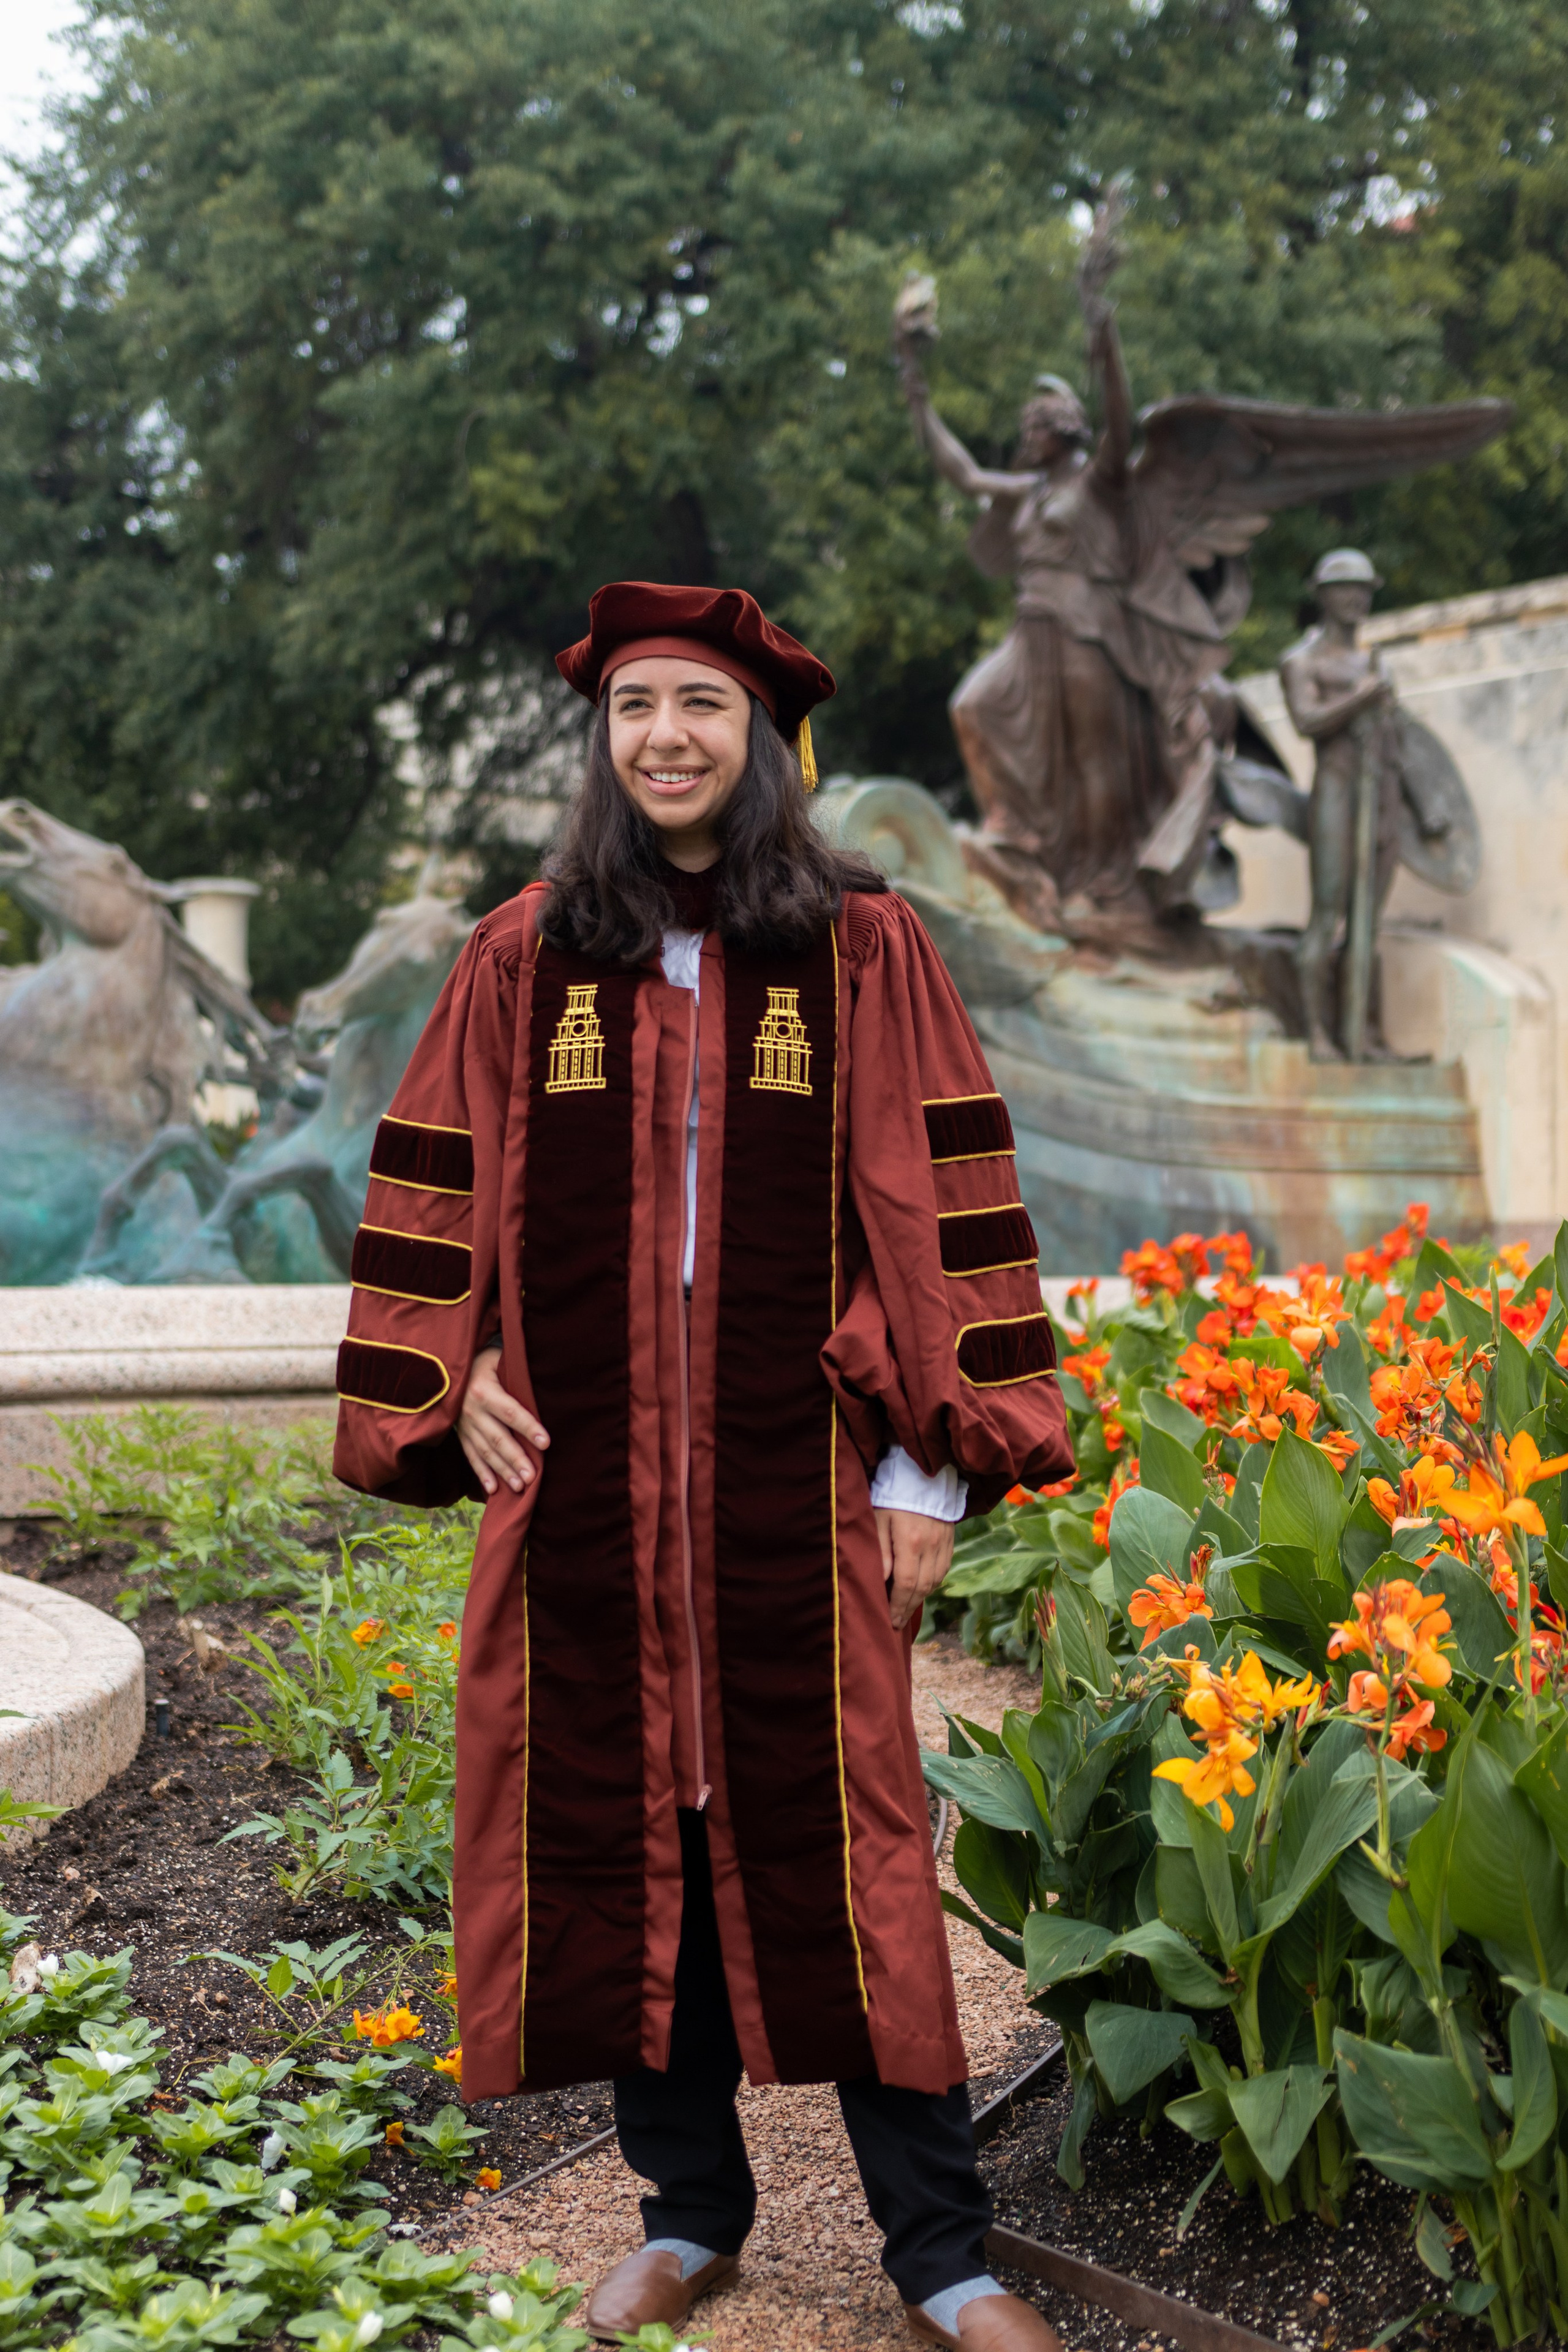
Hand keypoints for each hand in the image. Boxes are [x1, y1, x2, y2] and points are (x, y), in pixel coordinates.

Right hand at [457, 1345, 548, 1497]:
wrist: (446, 1369)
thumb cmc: (482, 1362)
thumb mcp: (497, 1360)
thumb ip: (515, 1374)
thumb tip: (544, 1385)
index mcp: (484, 1391)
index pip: (510, 1412)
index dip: (528, 1428)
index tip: (546, 1443)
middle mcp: (472, 1411)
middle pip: (498, 1438)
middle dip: (516, 1459)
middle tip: (532, 1477)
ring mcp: (464, 1425)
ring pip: (486, 1451)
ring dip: (502, 1471)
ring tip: (520, 1486)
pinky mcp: (460, 1434)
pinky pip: (471, 1456)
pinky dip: (482, 1473)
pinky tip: (493, 1489)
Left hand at [875, 1508, 955, 1632]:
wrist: (921, 1474)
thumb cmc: (892, 1496)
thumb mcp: (878, 1520)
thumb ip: (880, 1552)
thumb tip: (881, 1581)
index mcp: (911, 1541)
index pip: (906, 1584)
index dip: (898, 1605)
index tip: (889, 1620)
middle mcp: (931, 1546)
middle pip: (922, 1587)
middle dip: (908, 1608)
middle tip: (896, 1622)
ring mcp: (943, 1543)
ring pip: (935, 1581)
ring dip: (920, 1598)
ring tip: (906, 1608)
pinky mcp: (949, 1539)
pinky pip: (943, 1569)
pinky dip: (932, 1583)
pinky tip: (921, 1588)